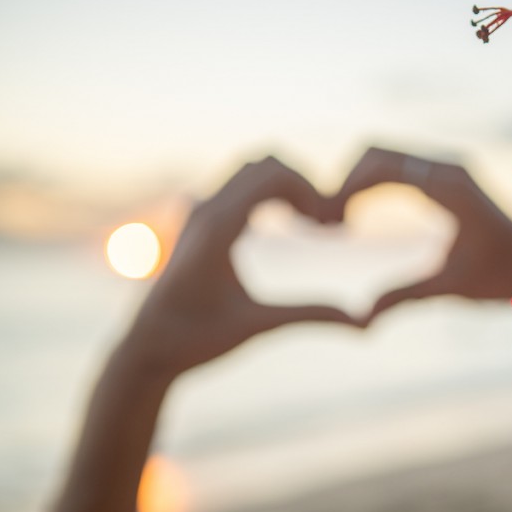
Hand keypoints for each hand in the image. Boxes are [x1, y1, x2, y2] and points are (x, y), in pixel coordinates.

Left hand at [121, 156, 361, 381]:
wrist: (147, 348)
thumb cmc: (198, 340)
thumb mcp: (259, 326)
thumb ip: (312, 316)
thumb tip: (364, 324)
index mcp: (217, 228)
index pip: (270, 174)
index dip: (309, 190)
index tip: (328, 225)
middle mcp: (205, 210)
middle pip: (265, 162)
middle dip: (303, 183)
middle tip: (323, 222)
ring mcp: (199, 210)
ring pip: (253, 168)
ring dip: (288, 185)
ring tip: (311, 221)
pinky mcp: (200, 217)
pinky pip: (241, 184)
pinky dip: (272, 192)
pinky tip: (290, 222)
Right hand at [326, 147, 511, 320]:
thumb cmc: (501, 276)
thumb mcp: (450, 287)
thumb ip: (405, 296)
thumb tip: (363, 318)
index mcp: (450, 188)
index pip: (383, 166)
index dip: (347, 188)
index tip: (328, 224)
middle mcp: (447, 167)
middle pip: (376, 152)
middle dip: (344, 181)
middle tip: (327, 224)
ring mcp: (444, 167)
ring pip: (382, 155)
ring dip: (354, 181)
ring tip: (337, 222)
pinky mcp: (441, 174)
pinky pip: (395, 166)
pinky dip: (369, 183)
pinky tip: (356, 216)